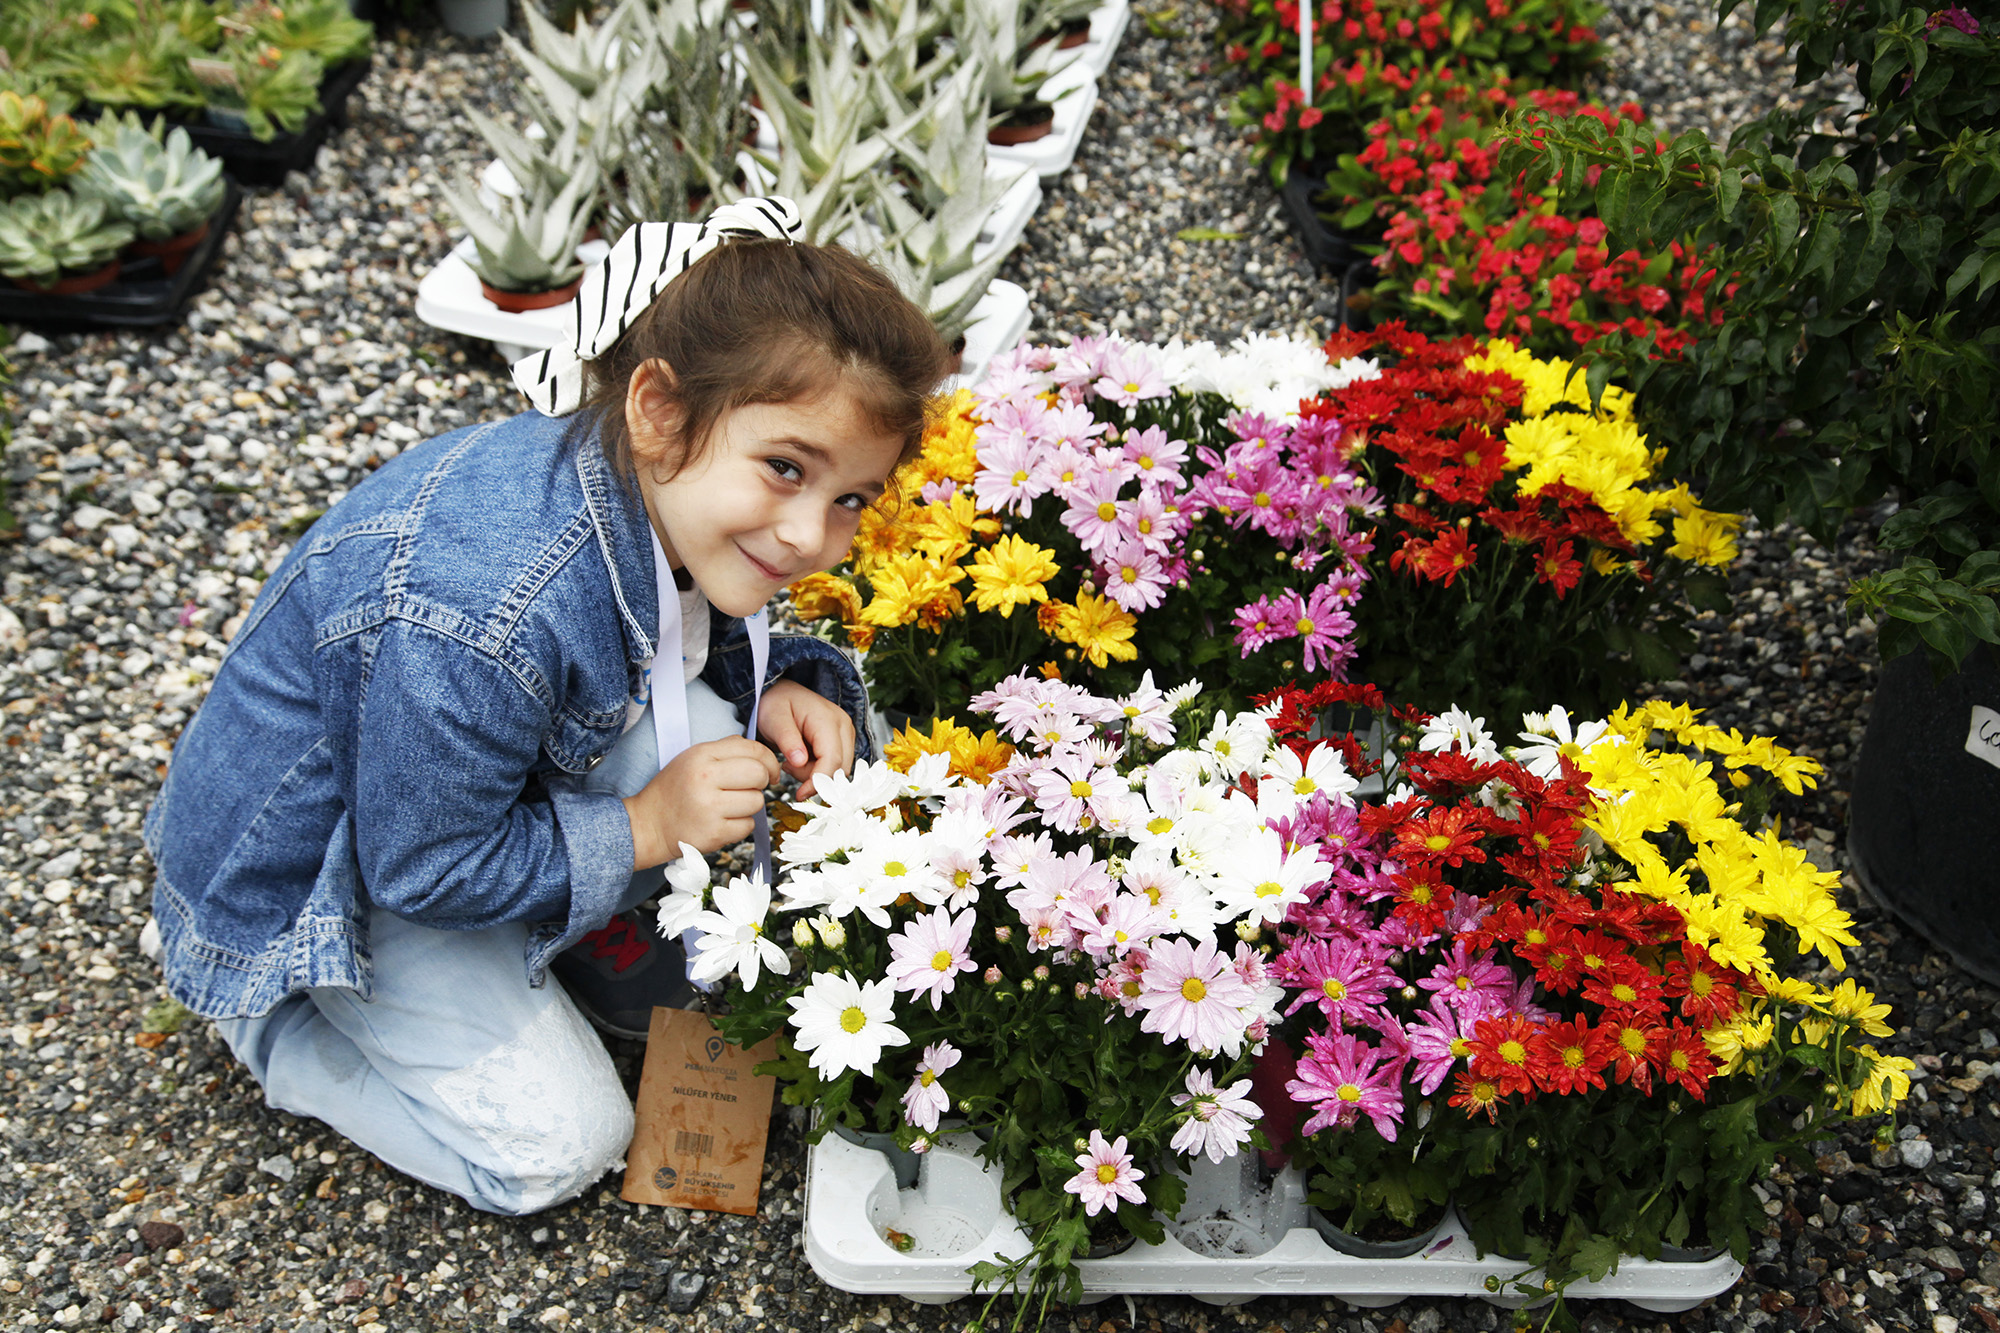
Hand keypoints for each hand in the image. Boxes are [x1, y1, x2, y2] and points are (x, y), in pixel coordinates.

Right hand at [623, 736, 781, 868]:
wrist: (648, 824)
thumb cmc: (674, 790)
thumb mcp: (693, 758)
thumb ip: (725, 749)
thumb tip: (759, 752)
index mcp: (702, 755)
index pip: (753, 750)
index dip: (769, 761)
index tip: (769, 771)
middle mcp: (705, 778)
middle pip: (759, 775)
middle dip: (761, 782)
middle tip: (750, 788)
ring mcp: (709, 808)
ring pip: (757, 802)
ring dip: (749, 806)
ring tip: (729, 806)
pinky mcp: (714, 833)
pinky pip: (748, 826)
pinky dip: (740, 825)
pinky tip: (723, 821)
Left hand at [756, 679, 855, 800]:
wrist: (782, 693)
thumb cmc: (777, 703)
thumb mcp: (774, 719)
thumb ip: (787, 740)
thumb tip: (800, 761)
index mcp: (827, 719)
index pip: (832, 760)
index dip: (818, 781)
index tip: (800, 794)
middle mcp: (843, 726)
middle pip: (839, 768)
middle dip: (814, 777)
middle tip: (788, 766)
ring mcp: (846, 734)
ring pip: (839, 770)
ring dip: (816, 774)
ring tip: (793, 760)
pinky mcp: (843, 742)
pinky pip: (836, 766)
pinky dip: (818, 769)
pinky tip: (802, 759)